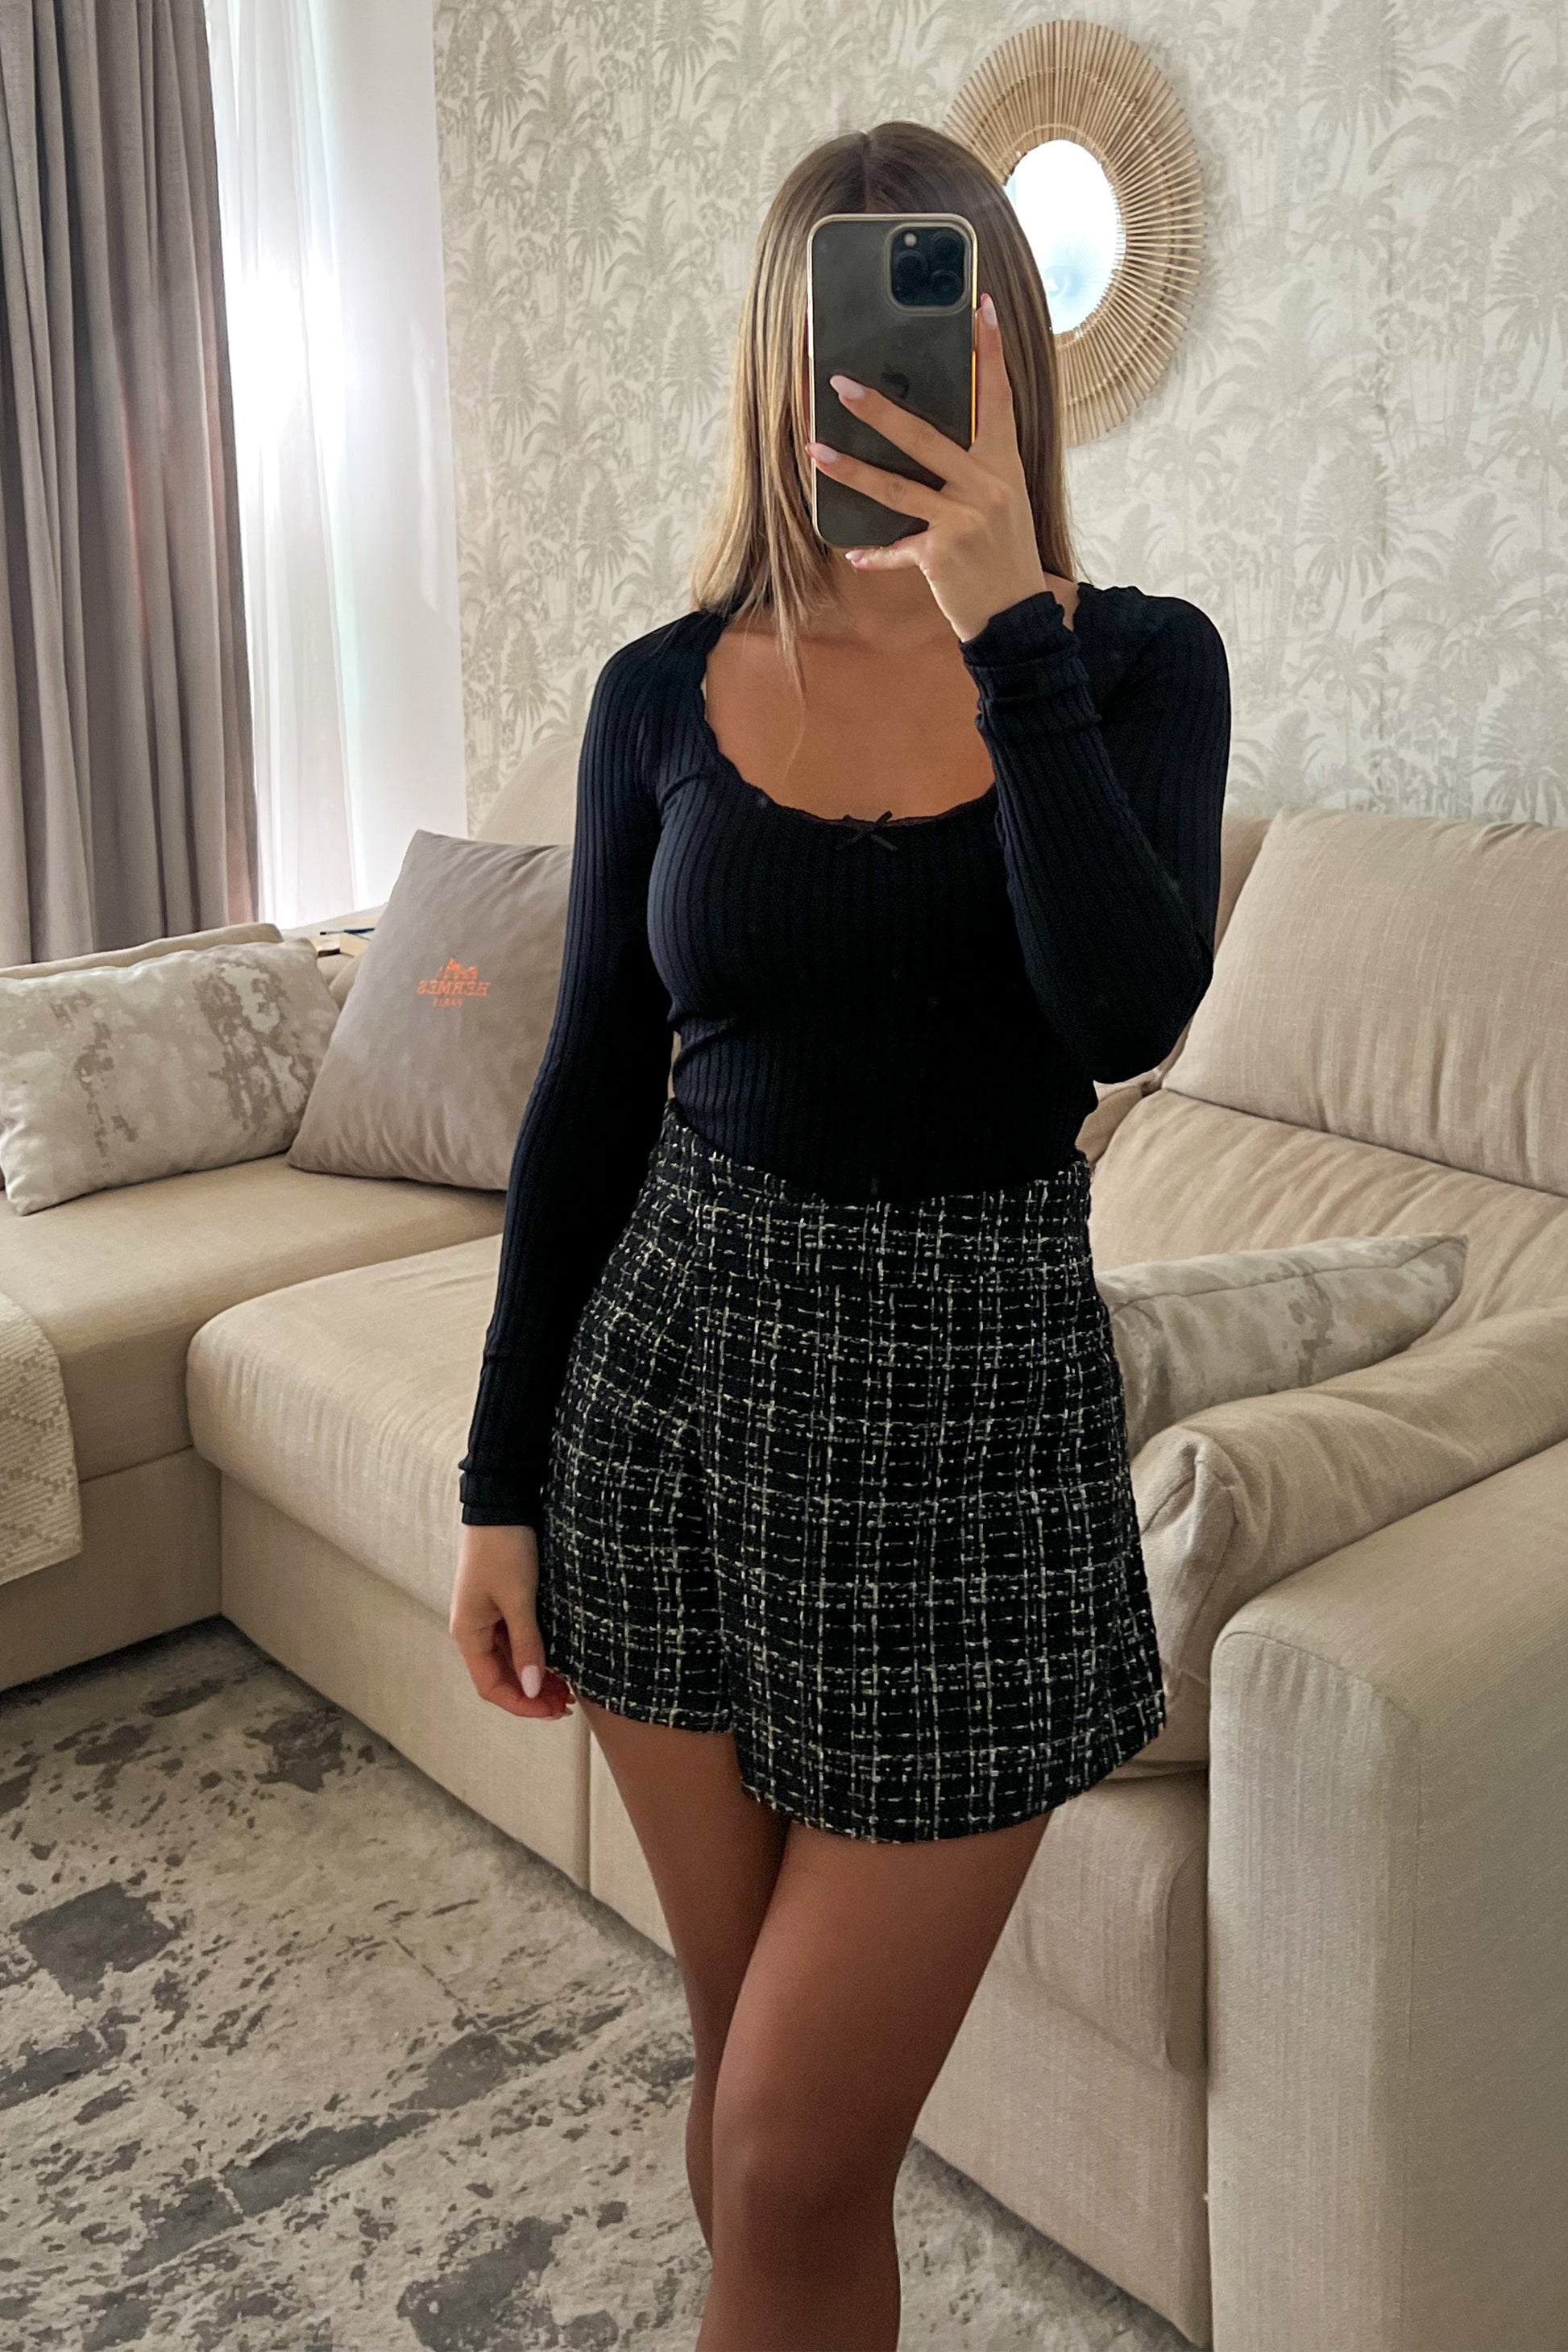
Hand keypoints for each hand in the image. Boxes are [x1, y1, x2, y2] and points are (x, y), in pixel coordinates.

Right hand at [450, 1522, 575, 1720]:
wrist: (502, 1504)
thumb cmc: (505, 1549)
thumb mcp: (519, 1598)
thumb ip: (527, 1644)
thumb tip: (532, 1688)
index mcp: (469, 1633)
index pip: (491, 1686)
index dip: (521, 1705)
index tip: (553, 1712)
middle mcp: (474, 1630)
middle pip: (501, 1677)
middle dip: (532, 1695)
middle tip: (567, 1705)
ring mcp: (487, 1618)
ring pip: (510, 1661)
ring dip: (535, 1677)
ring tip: (566, 1689)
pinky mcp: (500, 1605)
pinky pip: (515, 1642)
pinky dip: (535, 1656)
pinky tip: (556, 1663)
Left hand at [805, 290, 1074, 643]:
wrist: (1019, 615)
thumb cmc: (1007, 553)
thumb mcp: (1004, 500)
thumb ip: (976, 467)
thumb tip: (933, 439)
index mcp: (1004, 464)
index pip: (997, 397)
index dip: (990, 351)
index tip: (979, 306)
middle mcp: (986, 485)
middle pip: (924, 437)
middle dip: (878, 410)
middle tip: (841, 384)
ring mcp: (962, 520)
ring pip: (896, 488)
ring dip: (851, 470)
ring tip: (815, 450)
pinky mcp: (941, 555)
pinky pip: (897, 548)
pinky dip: (876, 553)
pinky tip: (853, 553)